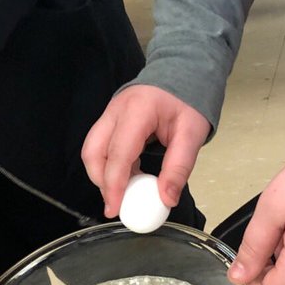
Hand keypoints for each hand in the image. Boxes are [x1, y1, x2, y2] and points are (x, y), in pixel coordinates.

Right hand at [81, 84, 209, 216]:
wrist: (181, 74)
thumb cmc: (187, 103)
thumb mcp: (192, 135)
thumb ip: (179, 168)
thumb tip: (166, 200)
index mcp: (137, 110)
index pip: (118, 153)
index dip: (114, 184)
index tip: (115, 209)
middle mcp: (116, 110)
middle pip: (93, 151)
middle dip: (101, 182)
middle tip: (118, 205)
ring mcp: (109, 114)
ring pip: (92, 150)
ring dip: (103, 176)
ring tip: (126, 193)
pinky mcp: (110, 122)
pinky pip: (101, 148)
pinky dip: (111, 167)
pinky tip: (130, 178)